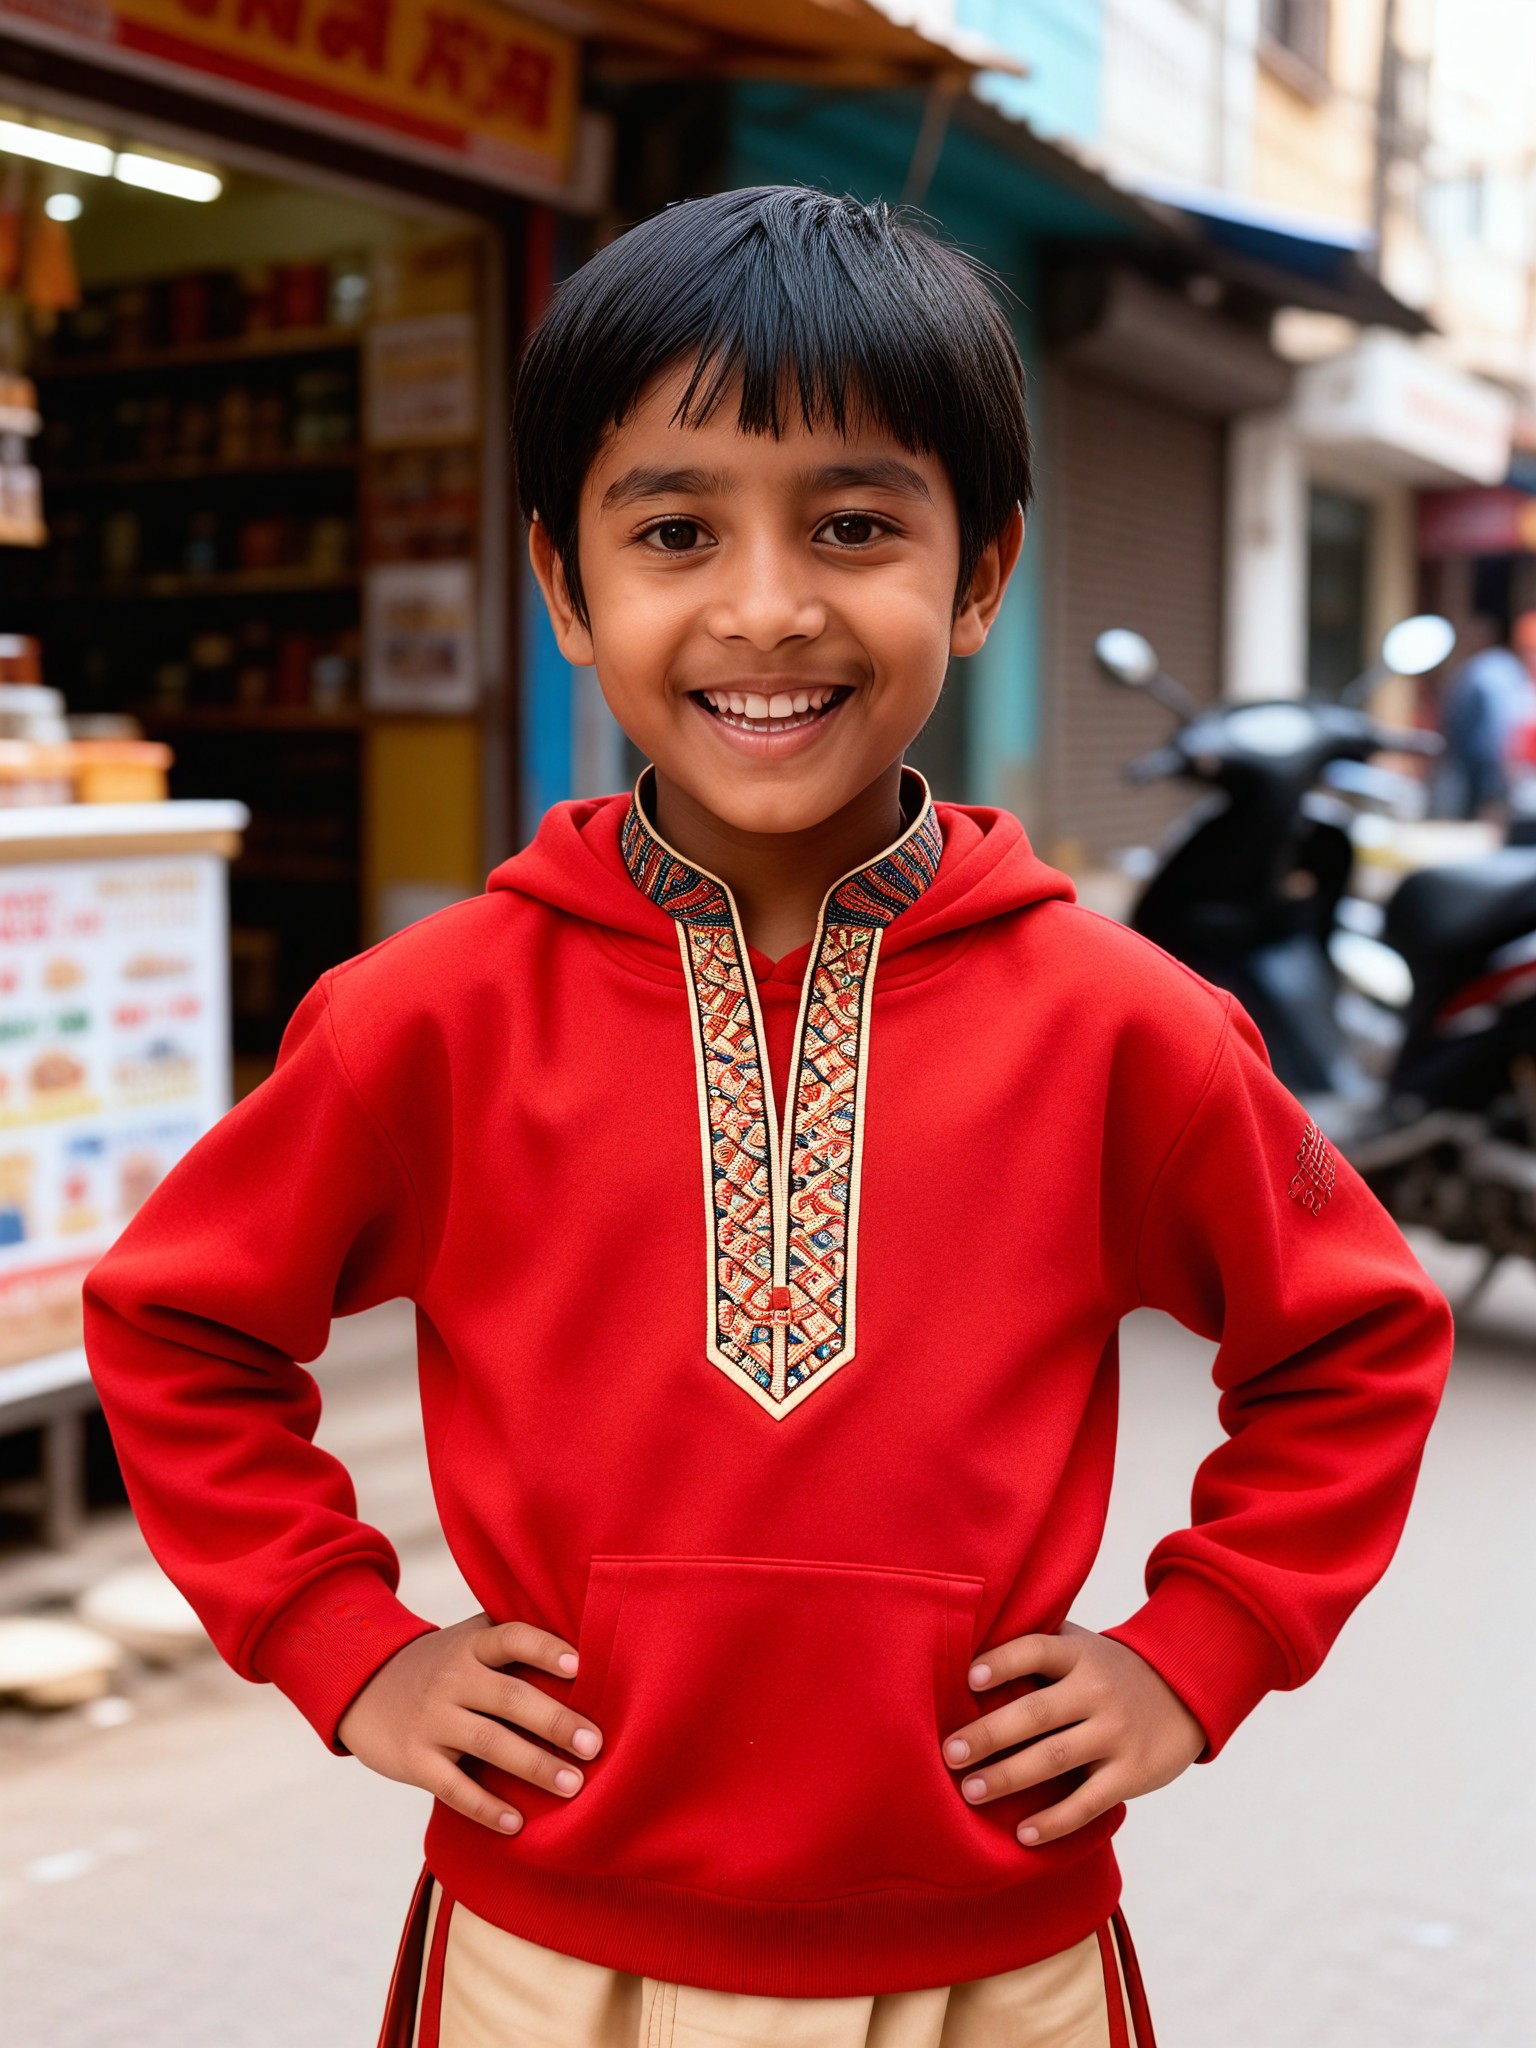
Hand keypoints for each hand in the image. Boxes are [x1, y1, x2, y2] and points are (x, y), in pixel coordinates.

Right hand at [336, 1613, 603, 1835]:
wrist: (363, 1687)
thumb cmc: (440, 1666)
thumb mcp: (467, 1641)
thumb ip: (512, 1643)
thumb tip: (588, 1650)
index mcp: (472, 1644)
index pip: (512, 1637)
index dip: (545, 1649)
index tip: (580, 1666)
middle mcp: (452, 1678)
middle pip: (509, 1697)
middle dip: (555, 1722)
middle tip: (595, 1745)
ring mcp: (432, 1719)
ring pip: (488, 1743)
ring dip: (533, 1765)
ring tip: (573, 1784)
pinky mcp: (415, 1760)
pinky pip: (454, 1787)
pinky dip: (486, 1807)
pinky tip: (517, 1823)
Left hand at [939, 1620, 1203, 1845]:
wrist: (1184, 1692)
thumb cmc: (1109, 1670)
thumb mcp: (1081, 1645)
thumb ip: (1038, 1645)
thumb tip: (968, 1645)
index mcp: (1079, 1654)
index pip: (1035, 1651)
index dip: (1002, 1662)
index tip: (968, 1679)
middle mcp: (1096, 1691)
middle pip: (1036, 1712)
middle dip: (989, 1734)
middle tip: (949, 1754)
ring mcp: (1116, 1733)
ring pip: (1055, 1758)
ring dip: (1009, 1777)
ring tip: (971, 1792)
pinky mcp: (1131, 1773)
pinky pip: (1087, 1802)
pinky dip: (1054, 1821)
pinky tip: (1022, 1833)